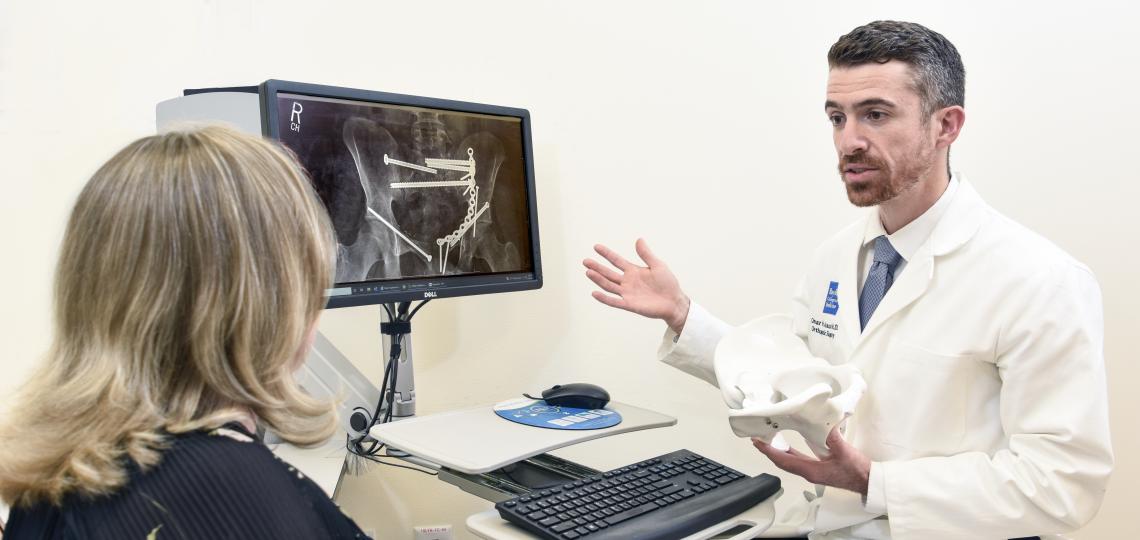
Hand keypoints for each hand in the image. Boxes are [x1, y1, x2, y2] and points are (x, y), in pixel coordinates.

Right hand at [583, 238, 690, 332]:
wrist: (674, 301)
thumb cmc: (668, 283)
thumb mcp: (658, 265)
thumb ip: (646, 254)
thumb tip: (639, 239)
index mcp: (633, 271)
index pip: (616, 261)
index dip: (606, 254)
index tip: (596, 247)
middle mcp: (627, 281)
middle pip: (608, 273)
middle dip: (597, 267)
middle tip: (585, 261)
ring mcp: (627, 293)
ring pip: (609, 285)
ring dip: (598, 279)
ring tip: (588, 272)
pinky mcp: (629, 304)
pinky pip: (614, 301)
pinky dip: (604, 298)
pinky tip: (594, 293)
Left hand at [752, 426, 869, 494]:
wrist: (867, 482)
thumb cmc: (857, 471)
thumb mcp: (844, 451)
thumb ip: (833, 437)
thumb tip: (823, 423)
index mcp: (811, 470)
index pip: (784, 460)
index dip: (769, 451)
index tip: (758, 443)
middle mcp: (808, 472)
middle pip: (782, 462)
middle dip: (768, 451)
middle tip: (757, 439)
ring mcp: (812, 472)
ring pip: (789, 462)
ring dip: (777, 452)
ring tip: (767, 440)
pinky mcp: (817, 470)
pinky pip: (797, 461)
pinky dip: (788, 453)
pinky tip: (787, 446)